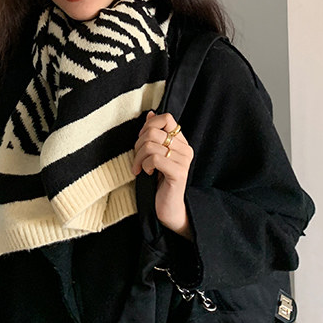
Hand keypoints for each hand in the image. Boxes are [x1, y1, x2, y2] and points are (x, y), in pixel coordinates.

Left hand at [131, 111, 193, 239]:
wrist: (168, 209)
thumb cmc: (158, 183)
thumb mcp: (153, 155)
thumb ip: (153, 135)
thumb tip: (150, 113)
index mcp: (181, 142)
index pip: (166, 118)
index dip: (148, 126)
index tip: (141, 141)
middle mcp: (186, 149)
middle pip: (154, 131)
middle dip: (138, 145)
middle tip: (137, 159)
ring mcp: (184, 161)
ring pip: (151, 145)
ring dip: (139, 158)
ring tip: (139, 169)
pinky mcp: (179, 173)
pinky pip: (155, 159)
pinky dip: (145, 165)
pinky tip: (146, 174)